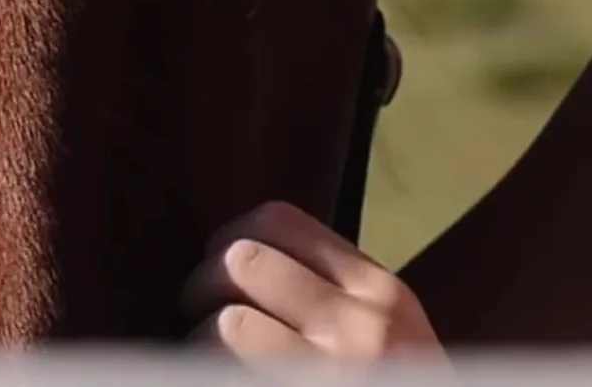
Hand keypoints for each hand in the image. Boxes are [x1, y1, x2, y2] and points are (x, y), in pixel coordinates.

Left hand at [182, 200, 447, 362]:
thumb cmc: (392, 383)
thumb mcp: (389, 332)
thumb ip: (335, 292)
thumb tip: (242, 256)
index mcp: (380, 293)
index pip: (278, 220)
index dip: (232, 236)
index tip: (220, 264)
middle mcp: (362, 328)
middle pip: (241, 260)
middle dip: (203, 284)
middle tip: (198, 312)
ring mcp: (330, 373)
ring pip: (225, 321)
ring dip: (199, 339)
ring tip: (204, 355)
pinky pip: (218, 370)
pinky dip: (198, 370)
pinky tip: (209, 376)